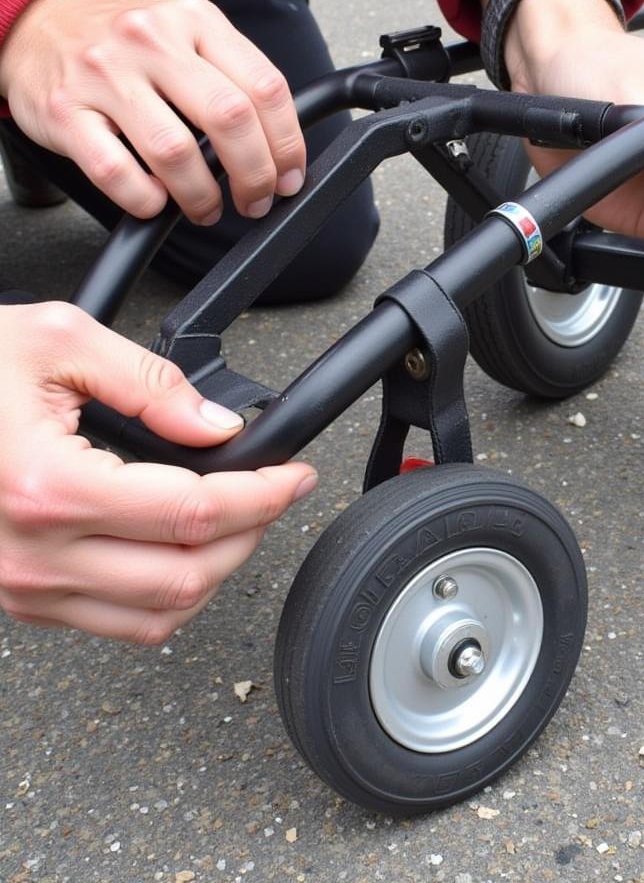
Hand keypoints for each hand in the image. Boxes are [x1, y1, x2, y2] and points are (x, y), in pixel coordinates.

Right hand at [0, 0, 305, 224]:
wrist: (36, 21)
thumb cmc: (128, 47)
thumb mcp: (188, 36)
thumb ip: (234, 80)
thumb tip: (281, 152)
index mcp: (196, 20)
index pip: (266, 87)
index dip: (288, 144)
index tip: (289, 178)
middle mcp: (152, 40)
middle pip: (230, 119)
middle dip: (254, 176)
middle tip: (254, 201)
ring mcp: (105, 73)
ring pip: (176, 152)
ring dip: (202, 197)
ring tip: (206, 208)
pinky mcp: (67, 112)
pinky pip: (117, 173)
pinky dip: (146, 200)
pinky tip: (156, 201)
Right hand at [0, 302, 316, 643]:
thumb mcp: (53, 341)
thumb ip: (150, 383)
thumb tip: (219, 427)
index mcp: (47, 488)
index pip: (193, 511)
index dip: (263, 495)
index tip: (294, 477)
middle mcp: (34, 554)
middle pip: (188, 574)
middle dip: (252, 534)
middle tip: (274, 494)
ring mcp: (23, 586)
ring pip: (159, 614)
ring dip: (217, 570)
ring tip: (239, 521)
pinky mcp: (19, 596)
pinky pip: (118, 623)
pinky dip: (169, 594)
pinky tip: (181, 549)